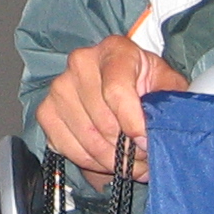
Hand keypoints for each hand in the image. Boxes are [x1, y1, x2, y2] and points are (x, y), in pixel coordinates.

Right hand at [36, 35, 188, 184]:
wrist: (119, 84)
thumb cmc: (145, 83)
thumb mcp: (166, 84)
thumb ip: (168, 101)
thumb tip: (158, 131)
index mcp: (115, 50)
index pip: (116, 91)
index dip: (133, 123)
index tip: (146, 143)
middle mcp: (81, 62)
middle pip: (103, 121)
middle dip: (127, 149)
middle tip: (143, 158)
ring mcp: (59, 87)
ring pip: (86, 139)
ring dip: (112, 160)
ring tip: (130, 163)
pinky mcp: (46, 110)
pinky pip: (66, 147)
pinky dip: (90, 161)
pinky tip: (107, 160)